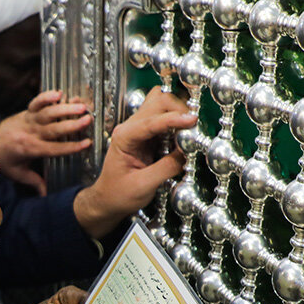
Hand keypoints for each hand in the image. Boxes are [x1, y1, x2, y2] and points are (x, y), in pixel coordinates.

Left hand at [0, 91, 93, 194]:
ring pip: (48, 113)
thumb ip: (34, 182)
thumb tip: (46, 196)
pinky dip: (47, 96)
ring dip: (65, 108)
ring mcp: (29, 120)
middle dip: (72, 124)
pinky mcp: (26, 112)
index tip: (87, 144)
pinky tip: (60, 93)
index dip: (71, 147)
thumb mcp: (18, 173)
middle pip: (54, 129)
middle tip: (88, 119)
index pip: (55, 149)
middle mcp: (31, 133)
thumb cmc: (4, 159)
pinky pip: (36, 102)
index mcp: (31, 149)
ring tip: (80, 105)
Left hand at [73, 87, 196, 238]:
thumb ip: (166, 168)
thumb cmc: (118, 194)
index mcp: (124, 137)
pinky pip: (166, 120)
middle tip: (195, 126)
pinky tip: (184, 137)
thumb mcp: (143, 185)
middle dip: (178, 109)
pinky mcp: (149, 136)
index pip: (151, 120)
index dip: (173, 119)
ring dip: (179, 113)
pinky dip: (178, 124)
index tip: (192, 120)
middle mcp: (130, 128)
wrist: (108, 200)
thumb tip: (188, 153)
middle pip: (158, 102)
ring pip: (162, 106)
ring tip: (191, 130)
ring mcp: (140, 130)